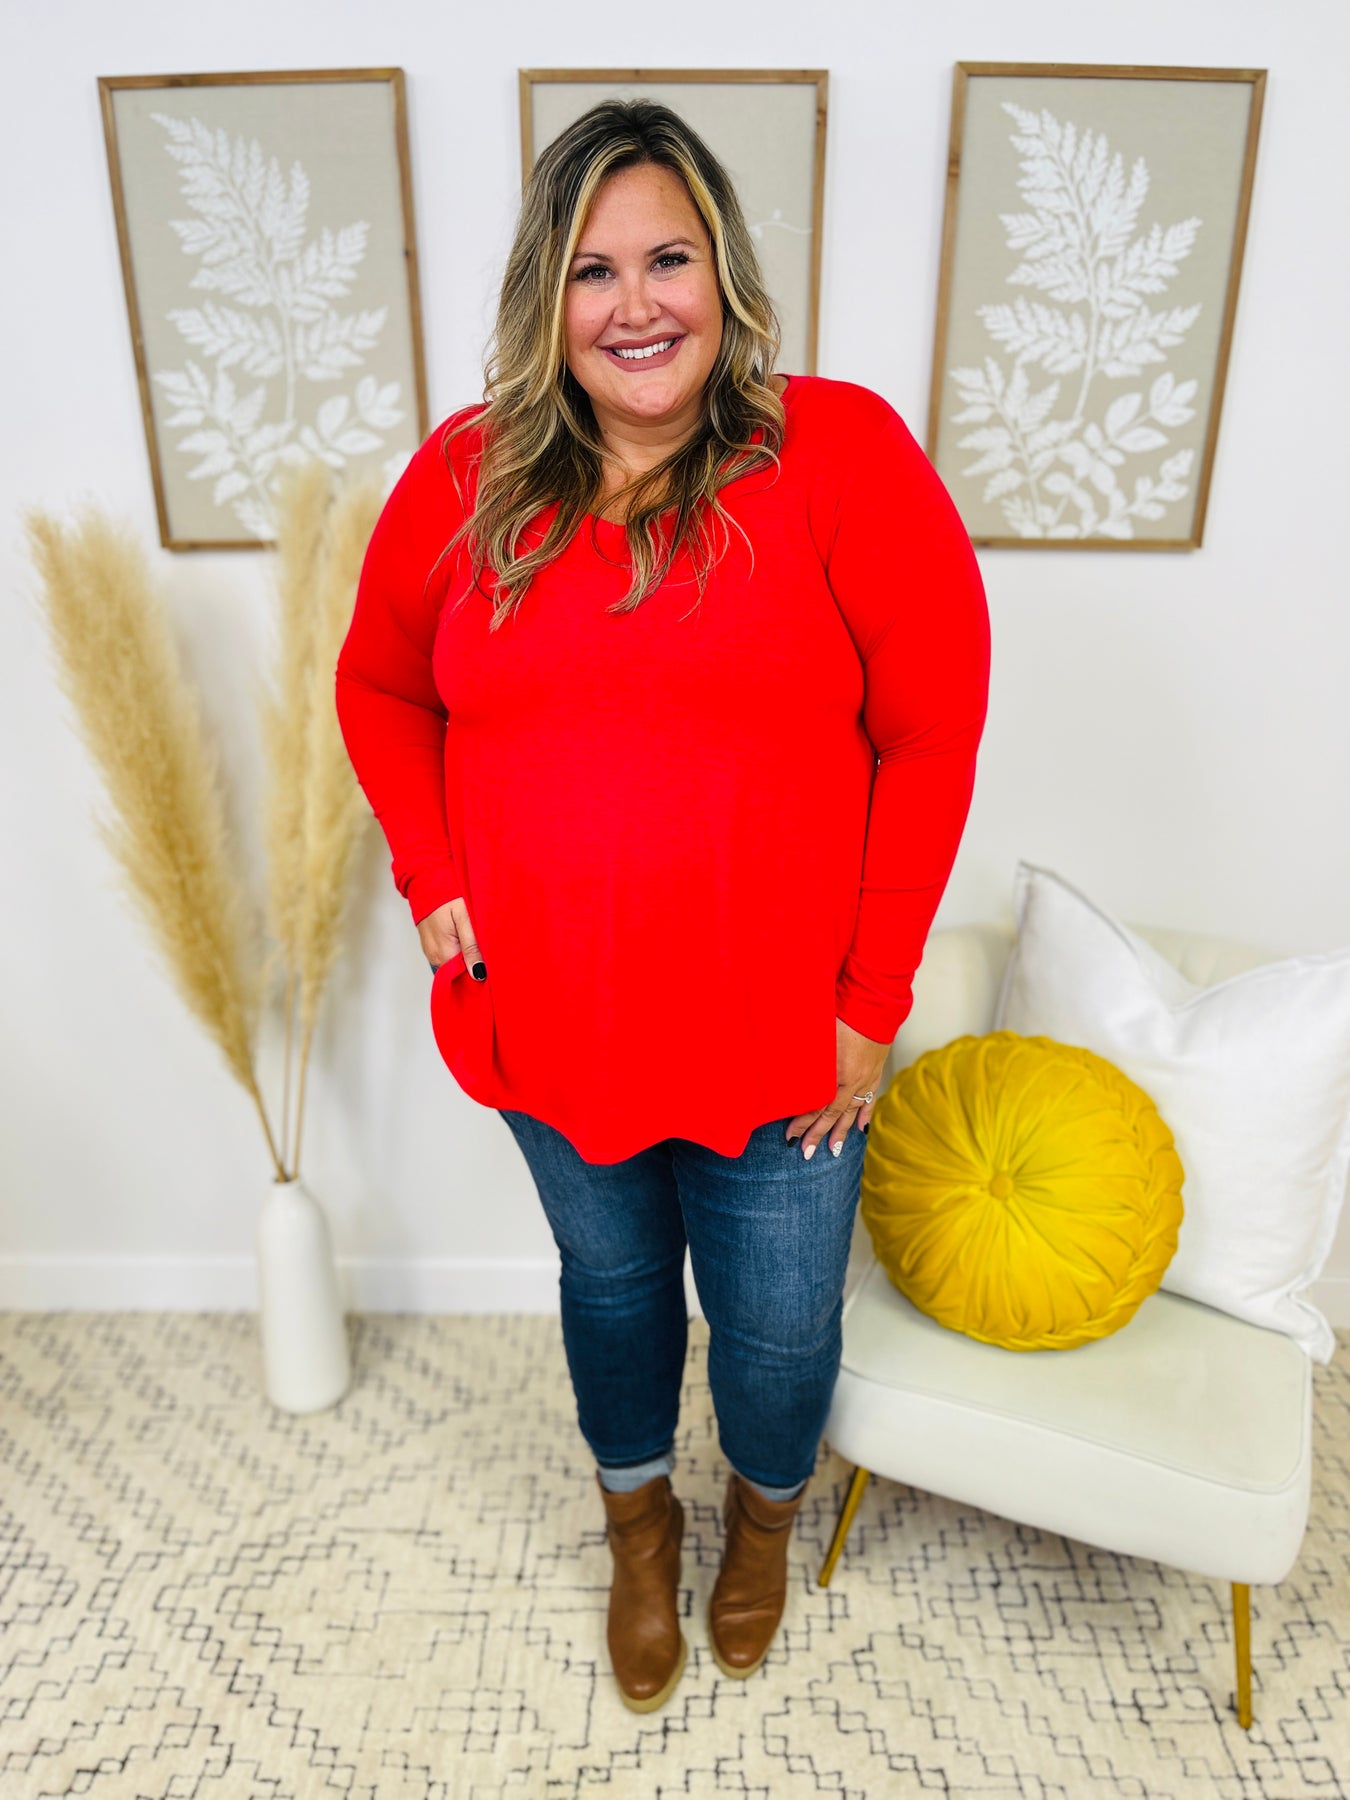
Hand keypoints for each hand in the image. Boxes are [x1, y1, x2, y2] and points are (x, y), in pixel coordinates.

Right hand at [417, 895, 485, 980]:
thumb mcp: (464, 918)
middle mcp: (434, 957)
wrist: (426, 880)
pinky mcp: (431, 944)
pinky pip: (448, 954)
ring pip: (454, 963)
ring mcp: (431, 952)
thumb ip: (471, 947)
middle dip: (475, 964)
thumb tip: (478, 974)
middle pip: (459, 971)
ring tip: (478, 941)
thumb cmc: (447, 896)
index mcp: (444, 953)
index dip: (480, 972)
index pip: (465, 976)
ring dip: (467, 956)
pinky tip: (466, 938)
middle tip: (489, 949)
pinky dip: (459, 950)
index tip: (493, 965)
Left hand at [786, 1017, 889, 1158]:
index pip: (816, 1105)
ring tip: (834, 1150)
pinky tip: (861, 1128)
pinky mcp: (876, 1072)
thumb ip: (802, 1059)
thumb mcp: (816, 1036)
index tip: (790, 1136)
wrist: (873, 1002)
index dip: (802, 1121)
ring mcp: (867, 1078)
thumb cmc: (841, 1014)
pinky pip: (870, 1099)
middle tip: (806, 1153)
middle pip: (833, 1114)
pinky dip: (865, 1114)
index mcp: (836, 1074)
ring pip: (852, 1111)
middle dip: (818, 1134)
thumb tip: (782, 1074)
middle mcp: (852, 1081)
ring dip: (841, 1132)